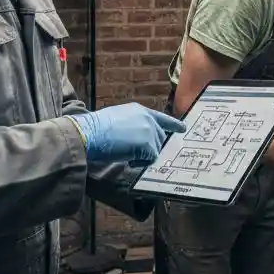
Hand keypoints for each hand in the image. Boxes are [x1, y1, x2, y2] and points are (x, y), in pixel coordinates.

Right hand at [70, 104, 185, 163]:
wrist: (91, 133)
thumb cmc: (97, 128)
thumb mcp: (118, 119)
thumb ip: (133, 125)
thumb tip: (137, 138)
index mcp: (140, 111)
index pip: (161, 118)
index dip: (173, 124)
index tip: (183, 128)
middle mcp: (148, 119)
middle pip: (160, 138)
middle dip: (149, 148)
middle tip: (132, 152)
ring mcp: (150, 131)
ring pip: (155, 150)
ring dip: (142, 155)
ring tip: (125, 152)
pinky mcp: (149, 144)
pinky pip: (150, 159)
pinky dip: (139, 162)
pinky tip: (127, 158)